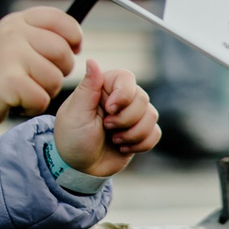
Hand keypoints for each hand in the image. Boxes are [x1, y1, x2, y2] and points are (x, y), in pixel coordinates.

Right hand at [0, 8, 81, 129]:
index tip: (72, 50)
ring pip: (55, 79)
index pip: (60, 20)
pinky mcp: (9, 83)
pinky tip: (18, 102)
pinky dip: (33, 106)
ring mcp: (10, 56)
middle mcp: (13, 34)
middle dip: (61, 71)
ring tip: (27, 89)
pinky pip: (42, 98)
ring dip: (46, 92)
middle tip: (43, 77)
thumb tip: (77, 41)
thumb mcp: (15, 41)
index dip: (74, 37)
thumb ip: (43, 35)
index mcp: (18, 21)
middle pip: (62, 52)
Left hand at [54, 59, 159, 176]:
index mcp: (102, 87)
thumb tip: (92, 61)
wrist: (80, 168)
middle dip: (125, 119)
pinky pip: (155, 133)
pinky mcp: (140, 132)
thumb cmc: (72, 138)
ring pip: (152, 116)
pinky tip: (122, 147)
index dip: (124, 94)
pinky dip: (141, 144)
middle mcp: (120, 98)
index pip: (127, 78)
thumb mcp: (76, 114)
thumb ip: (88, 88)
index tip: (109, 110)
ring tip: (113, 139)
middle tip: (106, 128)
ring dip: (133, 133)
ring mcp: (132, 115)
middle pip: (142, 99)